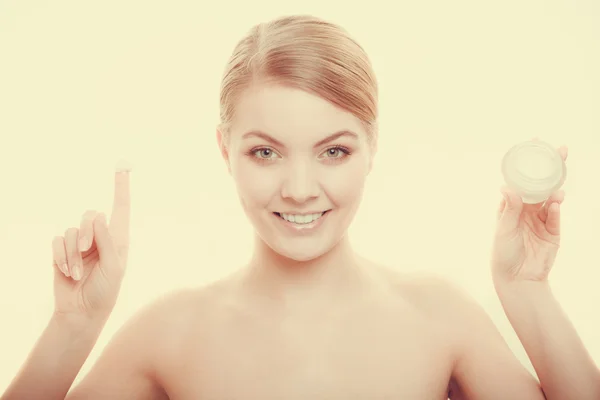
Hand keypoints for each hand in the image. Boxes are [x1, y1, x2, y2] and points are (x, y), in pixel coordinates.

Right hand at [51, 166, 130, 322]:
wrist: (81, 312)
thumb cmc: (104, 291)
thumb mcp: (113, 268)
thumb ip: (108, 241)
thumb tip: (98, 215)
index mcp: (118, 239)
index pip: (120, 209)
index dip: (121, 188)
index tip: (123, 166)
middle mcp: (100, 238)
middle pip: (90, 215)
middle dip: (87, 233)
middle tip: (88, 251)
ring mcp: (80, 244)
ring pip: (71, 231)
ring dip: (72, 253)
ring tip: (77, 273)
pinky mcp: (63, 252)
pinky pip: (58, 242)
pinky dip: (61, 257)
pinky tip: (67, 272)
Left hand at [491, 142, 567, 284]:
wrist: (517, 279)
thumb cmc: (503, 253)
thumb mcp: (503, 229)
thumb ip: (509, 209)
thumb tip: (506, 187)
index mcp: (511, 205)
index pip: (520, 179)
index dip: (528, 162)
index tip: (535, 143)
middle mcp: (527, 209)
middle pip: (540, 183)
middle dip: (550, 167)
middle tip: (559, 150)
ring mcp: (541, 219)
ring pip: (551, 197)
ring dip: (556, 186)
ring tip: (559, 179)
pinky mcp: (553, 232)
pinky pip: (555, 216)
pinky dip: (556, 208)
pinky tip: (556, 201)